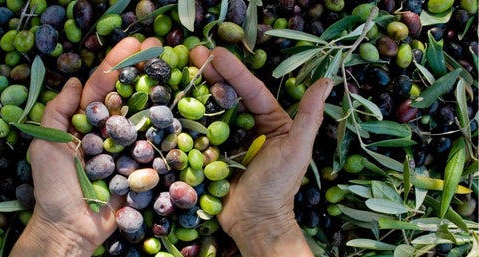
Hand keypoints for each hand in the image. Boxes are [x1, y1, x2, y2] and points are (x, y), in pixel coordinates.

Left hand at [10, 37, 162, 256]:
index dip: (117, 63)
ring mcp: (126, 148)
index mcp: (84, 123)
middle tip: (162, 47)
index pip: (102, 86)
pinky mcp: (140, 167)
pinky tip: (180, 110)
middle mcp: (107, 131)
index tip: (136, 43)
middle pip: (128, 95)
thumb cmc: (54, 188)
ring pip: (144, 116)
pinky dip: (168, 129)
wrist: (72, 228)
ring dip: (159, 92)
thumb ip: (56, 112)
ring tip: (175, 70)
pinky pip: (155, 146)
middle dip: (143, 69)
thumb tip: (74, 82)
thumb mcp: (45, 145)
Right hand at [190, 46, 332, 256]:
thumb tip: (326, 81)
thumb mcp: (297, 149)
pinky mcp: (210, 153)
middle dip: (212, 73)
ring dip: (197, 90)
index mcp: (271, 121)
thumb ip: (310, 116)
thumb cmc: (279, 187)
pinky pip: (198, 132)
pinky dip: (188, 117)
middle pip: (228, 94)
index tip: (216, 53)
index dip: (234, 71)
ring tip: (182, 70)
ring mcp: (227, 139)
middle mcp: (248, 126)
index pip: (251, 90)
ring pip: (211, 109)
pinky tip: (175, 101)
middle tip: (193, 53)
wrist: (254, 222)